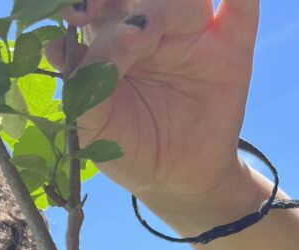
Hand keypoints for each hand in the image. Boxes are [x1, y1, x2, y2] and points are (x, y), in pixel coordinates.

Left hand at [49, 0, 259, 204]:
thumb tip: (55, 46)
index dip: (89, 3)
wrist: (175, 182)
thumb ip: (80, 85)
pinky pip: (243, 8)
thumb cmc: (128, 148)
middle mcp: (152, 26)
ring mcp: (194, 34)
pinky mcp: (232, 48)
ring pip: (182, 0)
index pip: (102, 4)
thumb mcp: (95, 126)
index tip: (76, 15)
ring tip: (140, 36)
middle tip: (93, 12)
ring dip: (161, 8)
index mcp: (113, 37)